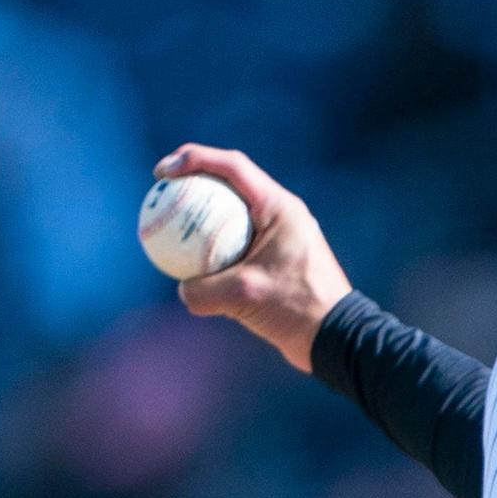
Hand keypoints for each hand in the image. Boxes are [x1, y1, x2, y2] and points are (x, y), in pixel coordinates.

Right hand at [154, 144, 352, 371]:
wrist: (335, 338)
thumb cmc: (297, 309)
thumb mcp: (244, 297)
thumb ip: (204, 290)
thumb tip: (182, 289)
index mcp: (280, 208)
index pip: (232, 167)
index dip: (194, 159)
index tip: (163, 172)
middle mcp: (281, 215)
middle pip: (229, 185)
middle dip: (193, 182)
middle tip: (161, 192)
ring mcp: (279, 237)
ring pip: (232, 216)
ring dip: (202, 217)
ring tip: (170, 226)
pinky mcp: (276, 260)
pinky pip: (237, 245)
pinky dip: (213, 248)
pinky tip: (190, 264)